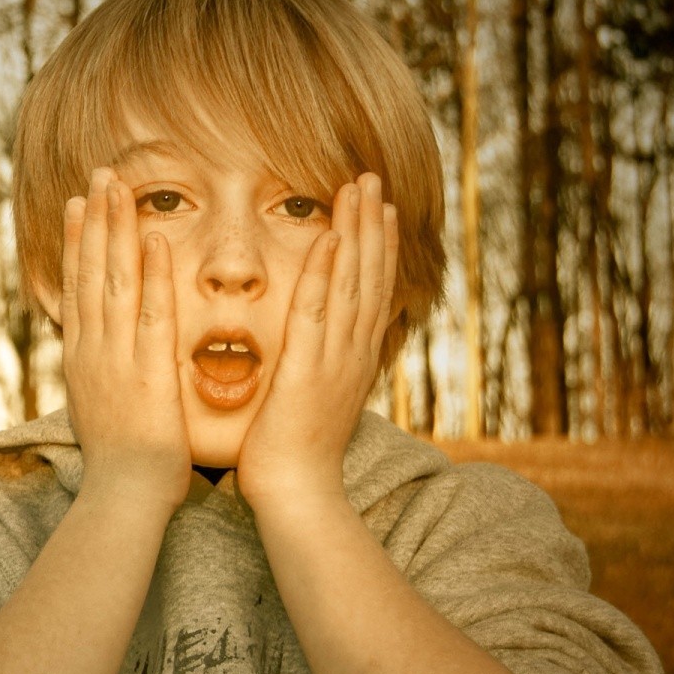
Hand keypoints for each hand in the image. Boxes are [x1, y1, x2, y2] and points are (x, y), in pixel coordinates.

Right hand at [60, 168, 191, 510]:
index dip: (78, 244)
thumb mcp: (102, 414)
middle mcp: (92, 350)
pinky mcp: (147, 368)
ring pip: (113, 280)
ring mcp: (116, 357)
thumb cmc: (122, 468)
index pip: (77, 289)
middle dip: (93, 221)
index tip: (79, 206)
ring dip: (116, 231)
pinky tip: (155, 237)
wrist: (123, 497)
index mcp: (81, 361)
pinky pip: (151, 311)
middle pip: (89, 273)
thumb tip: (105, 364)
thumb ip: (106, 380)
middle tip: (97, 177)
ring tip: (117, 187)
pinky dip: (152, 273)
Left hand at [237, 172, 398, 511]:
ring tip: (359, 189)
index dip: (376, 246)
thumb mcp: (314, 401)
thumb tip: (316, 351)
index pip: (370, 290)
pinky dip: (325, 273)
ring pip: (352, 283)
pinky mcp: (307, 369)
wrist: (297, 495)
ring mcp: (335, 359)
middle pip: (370, 275)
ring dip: (357, 233)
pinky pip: (318, 312)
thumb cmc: (295, 455)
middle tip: (372, 178)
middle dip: (373, 224)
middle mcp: (353, 352)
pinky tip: (327, 238)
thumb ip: (317, 369)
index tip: (378, 207)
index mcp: (353, 358)